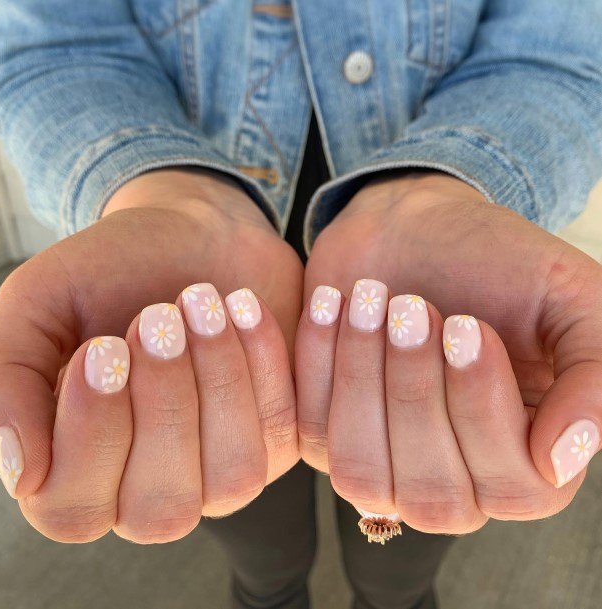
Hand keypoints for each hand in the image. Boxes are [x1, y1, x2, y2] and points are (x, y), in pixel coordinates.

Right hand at [0, 169, 302, 542]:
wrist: (194, 236)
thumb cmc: (111, 274)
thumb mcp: (40, 307)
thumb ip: (10, 381)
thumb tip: (20, 472)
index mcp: (79, 470)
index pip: (74, 507)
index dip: (92, 433)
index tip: (104, 347)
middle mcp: (152, 488)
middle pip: (161, 505)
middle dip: (164, 403)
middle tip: (157, 317)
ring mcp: (220, 473)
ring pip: (232, 476)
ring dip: (220, 384)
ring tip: (202, 304)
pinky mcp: (275, 439)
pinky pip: (281, 429)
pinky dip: (264, 364)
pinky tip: (244, 308)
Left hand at [296, 172, 601, 534]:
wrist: (411, 230)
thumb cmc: (493, 263)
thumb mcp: (569, 299)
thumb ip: (593, 376)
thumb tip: (560, 461)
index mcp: (527, 461)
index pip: (514, 485)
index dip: (482, 407)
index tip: (466, 325)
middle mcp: (455, 483)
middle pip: (432, 489)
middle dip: (415, 388)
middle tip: (412, 306)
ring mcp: (385, 467)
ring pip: (363, 474)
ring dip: (363, 379)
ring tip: (371, 301)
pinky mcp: (327, 437)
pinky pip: (313, 432)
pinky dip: (320, 362)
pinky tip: (333, 304)